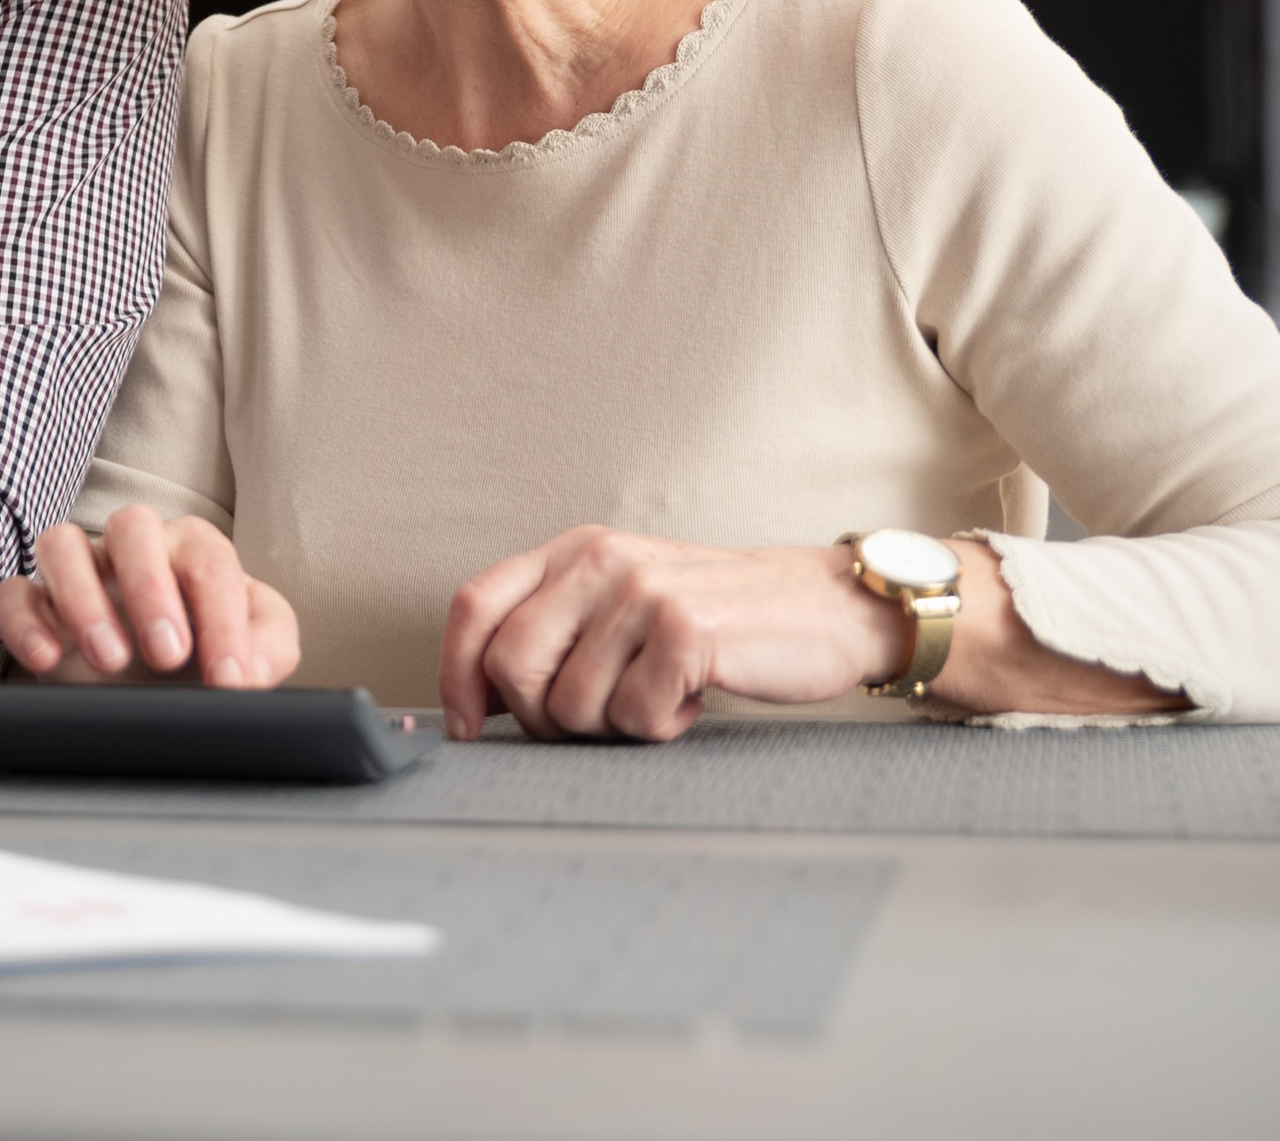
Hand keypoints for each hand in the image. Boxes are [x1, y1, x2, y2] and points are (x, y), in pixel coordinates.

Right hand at [0, 505, 298, 688]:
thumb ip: (270, 648)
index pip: (209, 562)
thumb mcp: (253, 653)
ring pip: (62, 544)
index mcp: (192, 550)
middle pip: (132, 526)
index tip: (230, 679)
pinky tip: (46, 660)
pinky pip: (13, 593)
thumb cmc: (203, 656)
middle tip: (169, 657)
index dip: (223, 621)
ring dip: (82, 598)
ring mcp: (78, 572)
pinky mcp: (34, 604)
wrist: (149, 686)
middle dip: (150, 589)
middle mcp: (132, 549)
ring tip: (108, 659)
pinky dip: (23, 622)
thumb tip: (253, 669)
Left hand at [439, 528, 903, 742]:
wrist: (824, 608)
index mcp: (573, 551)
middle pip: (509, 667)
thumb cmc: (719, 619)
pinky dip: (661, 728)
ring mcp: (642, 593)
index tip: (469, 726)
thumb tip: (480, 701)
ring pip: (570, 705)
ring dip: (613, 727)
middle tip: (602, 717)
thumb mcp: (624, 601)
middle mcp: (599, 561)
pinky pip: (634, 717)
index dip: (455, 674)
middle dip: (544, 719)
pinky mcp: (686, 631)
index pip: (474, 605)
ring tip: (657, 697)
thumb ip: (557, 630)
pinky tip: (691, 698)